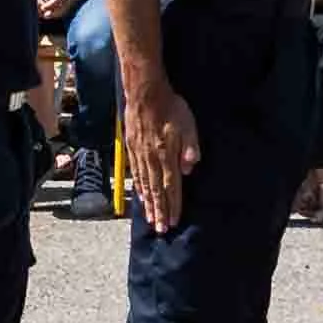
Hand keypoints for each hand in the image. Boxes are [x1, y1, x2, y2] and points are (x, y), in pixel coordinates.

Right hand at [124, 83, 203, 232]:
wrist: (145, 93)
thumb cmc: (171, 107)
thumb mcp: (188, 125)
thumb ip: (190, 147)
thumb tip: (190, 168)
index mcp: (167, 156)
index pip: (171, 186)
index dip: (173, 205)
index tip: (174, 221)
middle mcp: (152, 160)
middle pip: (157, 191)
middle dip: (160, 212)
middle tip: (161, 230)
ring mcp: (140, 156)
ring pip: (145, 185)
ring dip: (149, 204)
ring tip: (151, 218)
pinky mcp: (132, 149)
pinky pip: (136, 174)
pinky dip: (139, 189)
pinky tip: (141, 196)